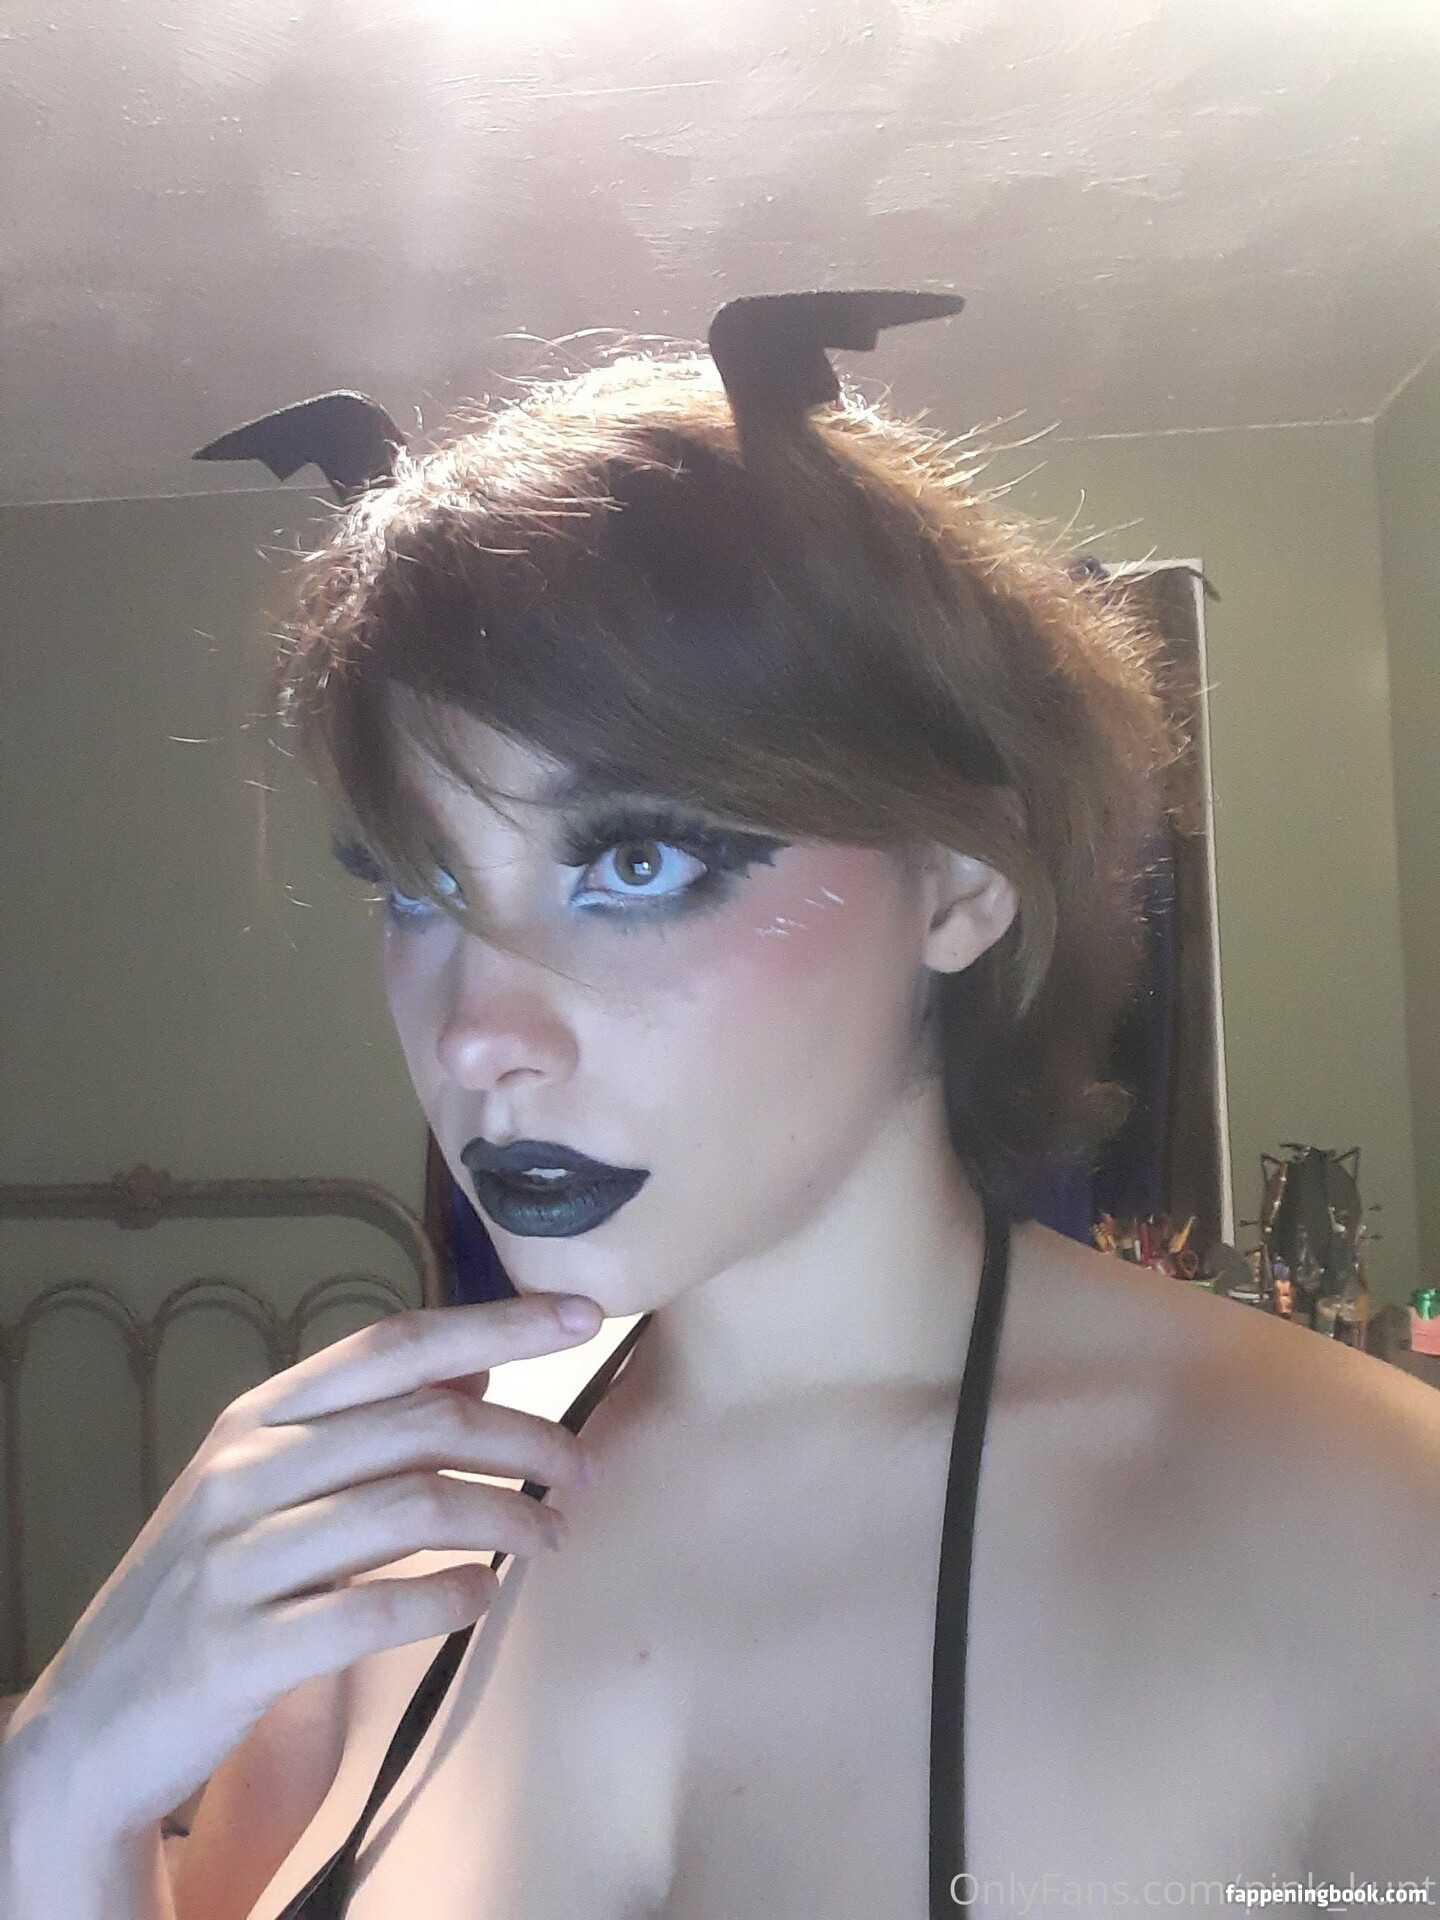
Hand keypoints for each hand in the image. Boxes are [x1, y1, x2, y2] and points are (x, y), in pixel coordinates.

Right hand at [0, 1290, 602, 1844]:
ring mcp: (235, 1559)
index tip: (583, 1314)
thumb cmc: (210, 1584)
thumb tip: (479, 1368)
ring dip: (505, 1517)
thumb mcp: (272, 1486)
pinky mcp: (239, 1650)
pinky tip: (481, 1597)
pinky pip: (371, 1611)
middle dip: (525, 1438)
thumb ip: (370, 1426)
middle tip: (585, 1470)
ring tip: (552, 1535)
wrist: (93, 1720)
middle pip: (421, 1423)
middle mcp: (244, 1471)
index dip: (494, 1324)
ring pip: (410, 1508)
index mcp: (258, 1418)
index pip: (392, 1345)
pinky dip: (444, 1599)